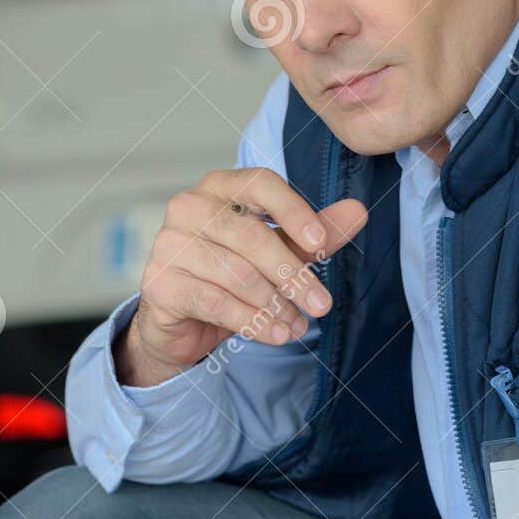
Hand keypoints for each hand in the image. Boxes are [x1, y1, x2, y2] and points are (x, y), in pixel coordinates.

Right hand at [116, 167, 367, 388]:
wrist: (181, 319)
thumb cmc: (231, 274)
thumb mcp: (279, 252)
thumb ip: (314, 233)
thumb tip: (358, 211)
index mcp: (220, 186)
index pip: (260, 184)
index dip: (293, 211)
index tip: (320, 242)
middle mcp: (189, 207)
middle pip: (251, 236)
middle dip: (292, 275)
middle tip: (321, 304)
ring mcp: (170, 243)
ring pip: (236, 274)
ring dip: (274, 304)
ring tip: (296, 324)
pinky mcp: (161, 282)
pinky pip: (216, 302)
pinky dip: (252, 321)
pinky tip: (274, 334)